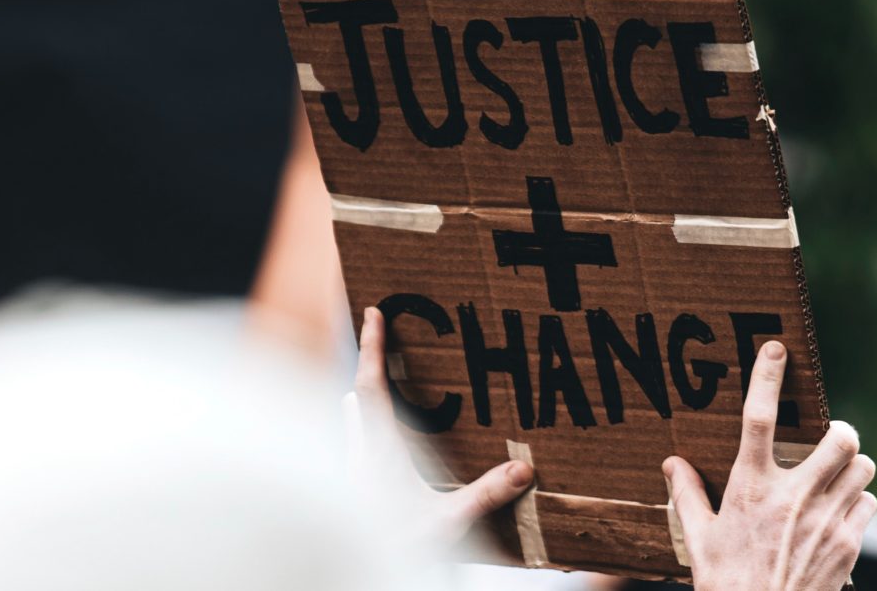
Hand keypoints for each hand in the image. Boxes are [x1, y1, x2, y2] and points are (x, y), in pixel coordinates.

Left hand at [342, 307, 534, 545]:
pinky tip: (386, 454)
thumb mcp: (446, 522)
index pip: (372, 386)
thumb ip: (485, 495)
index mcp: (378, 451)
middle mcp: (359, 457)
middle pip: (358, 400)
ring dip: (364, 407)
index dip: (373, 346)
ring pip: (353, 427)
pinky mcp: (354, 496)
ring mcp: (352, 477)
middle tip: (381, 347)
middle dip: (370, 372)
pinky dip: (368, 437)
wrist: (361, 578)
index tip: (373, 312)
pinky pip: (358, 452)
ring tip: (378, 395)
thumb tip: (524, 468)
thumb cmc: (396, 549)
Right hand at [664, 341, 876, 590]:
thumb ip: (687, 494)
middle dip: (839, 432)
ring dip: (851, 467)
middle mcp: (793, 498)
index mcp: (751, 489)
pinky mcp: (849, 545)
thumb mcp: (698, 538)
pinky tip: (839, 513)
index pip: (758, 419)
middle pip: (840, 438)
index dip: (767, 378)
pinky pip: (869, 504)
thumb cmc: (725, 582)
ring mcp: (826, 521)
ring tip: (835, 476)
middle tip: (827, 439)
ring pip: (862, 467)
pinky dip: (858, 503)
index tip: (775, 349)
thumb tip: (671, 463)